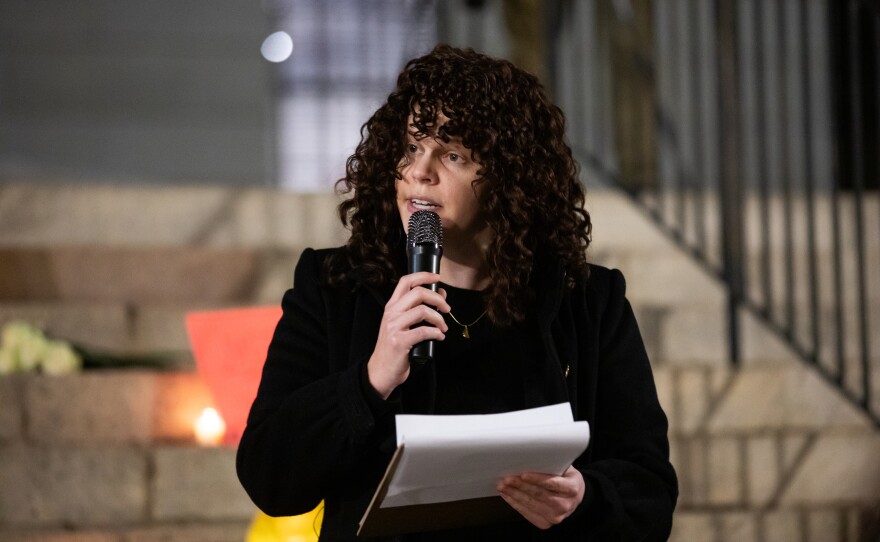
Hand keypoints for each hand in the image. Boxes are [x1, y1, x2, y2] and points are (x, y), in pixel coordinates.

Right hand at [367, 272, 448, 398]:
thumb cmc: (395, 347)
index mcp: (392, 306)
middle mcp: (391, 313)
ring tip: (443, 327)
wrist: (381, 370)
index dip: (423, 276)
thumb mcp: (403, 324)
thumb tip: (441, 294)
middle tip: (447, 309)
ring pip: (422, 311)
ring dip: (439, 319)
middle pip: (418, 293)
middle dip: (438, 299)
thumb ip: (418, 308)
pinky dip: (436, 333)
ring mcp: (394, 327)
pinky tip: (439, 337)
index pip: (405, 281)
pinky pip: (423, 331)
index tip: (437, 277)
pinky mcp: (399, 341)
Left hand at [497, 467, 584, 528]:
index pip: (552, 483)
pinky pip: (527, 513)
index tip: (523, 474)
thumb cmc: (566, 479)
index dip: (537, 479)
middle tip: (507, 478)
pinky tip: (507, 495)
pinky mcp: (545, 523)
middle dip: (520, 486)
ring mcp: (555, 517)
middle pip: (539, 494)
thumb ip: (552, 465)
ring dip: (514, 494)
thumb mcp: (565, 468)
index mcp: (572, 488)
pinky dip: (515, 503)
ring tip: (503, 486)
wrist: (574, 498)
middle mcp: (565, 505)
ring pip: (531, 504)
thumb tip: (530, 457)